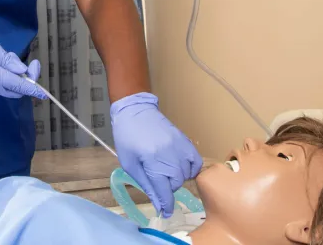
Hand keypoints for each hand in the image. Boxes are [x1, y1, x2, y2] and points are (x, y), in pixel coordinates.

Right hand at [0, 27, 46, 98]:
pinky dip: (10, 78)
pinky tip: (5, 62)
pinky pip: (1, 85)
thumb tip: (22, 70)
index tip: (44, 92)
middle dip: (28, 80)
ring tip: (12, 58)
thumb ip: (6, 59)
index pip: (17, 85)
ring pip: (9, 88)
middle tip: (33, 62)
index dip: (32, 88)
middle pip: (15, 90)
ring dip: (18, 78)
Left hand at [111, 93, 201, 217]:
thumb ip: (146, 184)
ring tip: (166, 172)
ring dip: (178, 178)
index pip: (164, 190)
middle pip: (176, 183)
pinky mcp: (184, 140)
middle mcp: (169, 155)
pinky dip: (190, 168)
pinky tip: (180, 168)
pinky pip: (195, 161)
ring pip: (186, 174)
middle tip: (158, 183)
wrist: (134, 110)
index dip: (165, 205)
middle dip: (168, 188)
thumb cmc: (127, 137)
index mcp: (152, 161)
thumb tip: (158, 202)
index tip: (165, 213)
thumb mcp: (130, 164)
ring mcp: (179, 146)